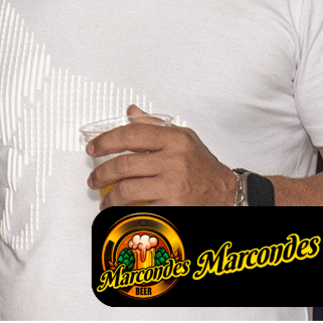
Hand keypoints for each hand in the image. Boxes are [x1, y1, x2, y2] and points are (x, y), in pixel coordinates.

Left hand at [87, 105, 235, 206]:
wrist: (228, 194)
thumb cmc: (204, 167)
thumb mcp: (184, 138)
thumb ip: (154, 125)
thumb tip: (132, 111)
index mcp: (174, 139)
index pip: (130, 134)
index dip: (105, 141)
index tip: (93, 148)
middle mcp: (173, 160)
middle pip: (124, 164)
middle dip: (102, 173)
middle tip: (94, 178)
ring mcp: (173, 184)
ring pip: (127, 189)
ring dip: (110, 196)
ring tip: (106, 199)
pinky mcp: (174, 205)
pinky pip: (141, 207)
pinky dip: (126, 211)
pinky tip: (121, 210)